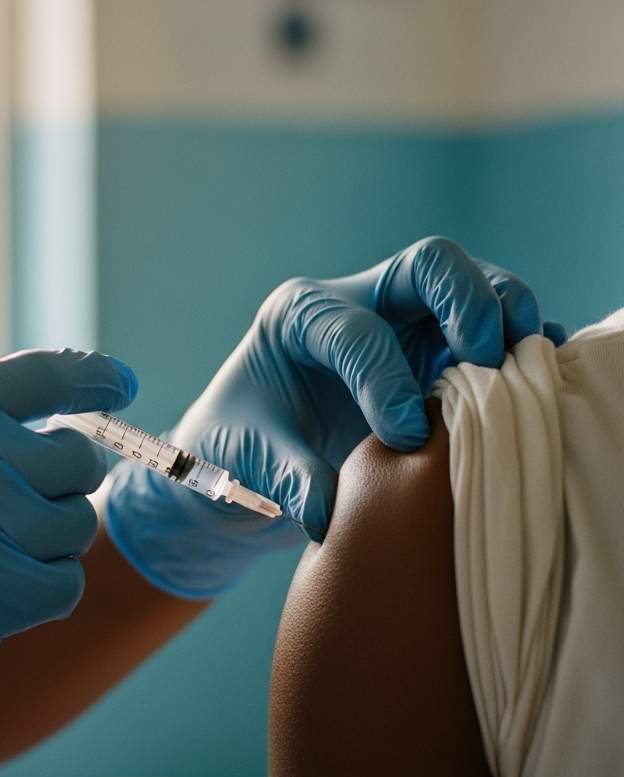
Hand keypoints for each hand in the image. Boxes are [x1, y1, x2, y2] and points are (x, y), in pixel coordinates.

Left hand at [106, 236, 563, 597]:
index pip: (354, 329)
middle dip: (467, 302)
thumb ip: (288, 479)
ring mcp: (404, 326)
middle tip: (485, 360)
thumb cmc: (238, 450)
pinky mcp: (437, 356)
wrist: (251, 462)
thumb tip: (326, 510)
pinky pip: (493, 333)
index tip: (404, 437)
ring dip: (507, 320)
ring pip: (474, 288)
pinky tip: (538, 383)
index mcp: (299, 317)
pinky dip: (521, 351)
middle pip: (430, 265)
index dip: (385, 379)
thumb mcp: (249, 462)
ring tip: (522, 367)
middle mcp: (358, 305)